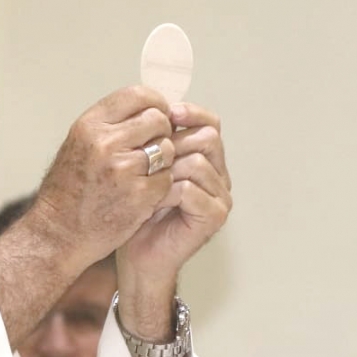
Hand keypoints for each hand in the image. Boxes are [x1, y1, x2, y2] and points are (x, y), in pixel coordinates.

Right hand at [28, 86, 176, 269]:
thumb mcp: (78, 146)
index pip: (137, 95)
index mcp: (90, 125)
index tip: (160, 114)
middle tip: (153, 149)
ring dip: (163, 162)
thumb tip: (148, 108)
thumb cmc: (68, 192)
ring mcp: (123, 169)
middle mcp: (105, 143)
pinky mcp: (138, 195)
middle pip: (158, 120)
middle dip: (162, 134)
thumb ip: (109, 126)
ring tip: (144, 174)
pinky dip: (161, 187)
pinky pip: (167, 179)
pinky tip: (144, 194)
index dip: (155, 103)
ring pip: (167, 150)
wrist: (58, 234)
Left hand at [114, 103, 230, 337]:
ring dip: (166, 170)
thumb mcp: (143, 170)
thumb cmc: (136, 214)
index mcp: (207, 160)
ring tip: (146, 184)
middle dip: (174, 142)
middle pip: (208, 137)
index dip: (189, 113)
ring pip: (198, 161)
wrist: (135, 256)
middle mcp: (220, 176)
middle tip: (150, 154)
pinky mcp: (215, 217)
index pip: (209, 123)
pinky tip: (150, 202)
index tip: (165, 111)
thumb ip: (155, 142)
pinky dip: (166, 192)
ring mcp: (221, 197)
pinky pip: (191, 190)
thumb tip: (151, 101)